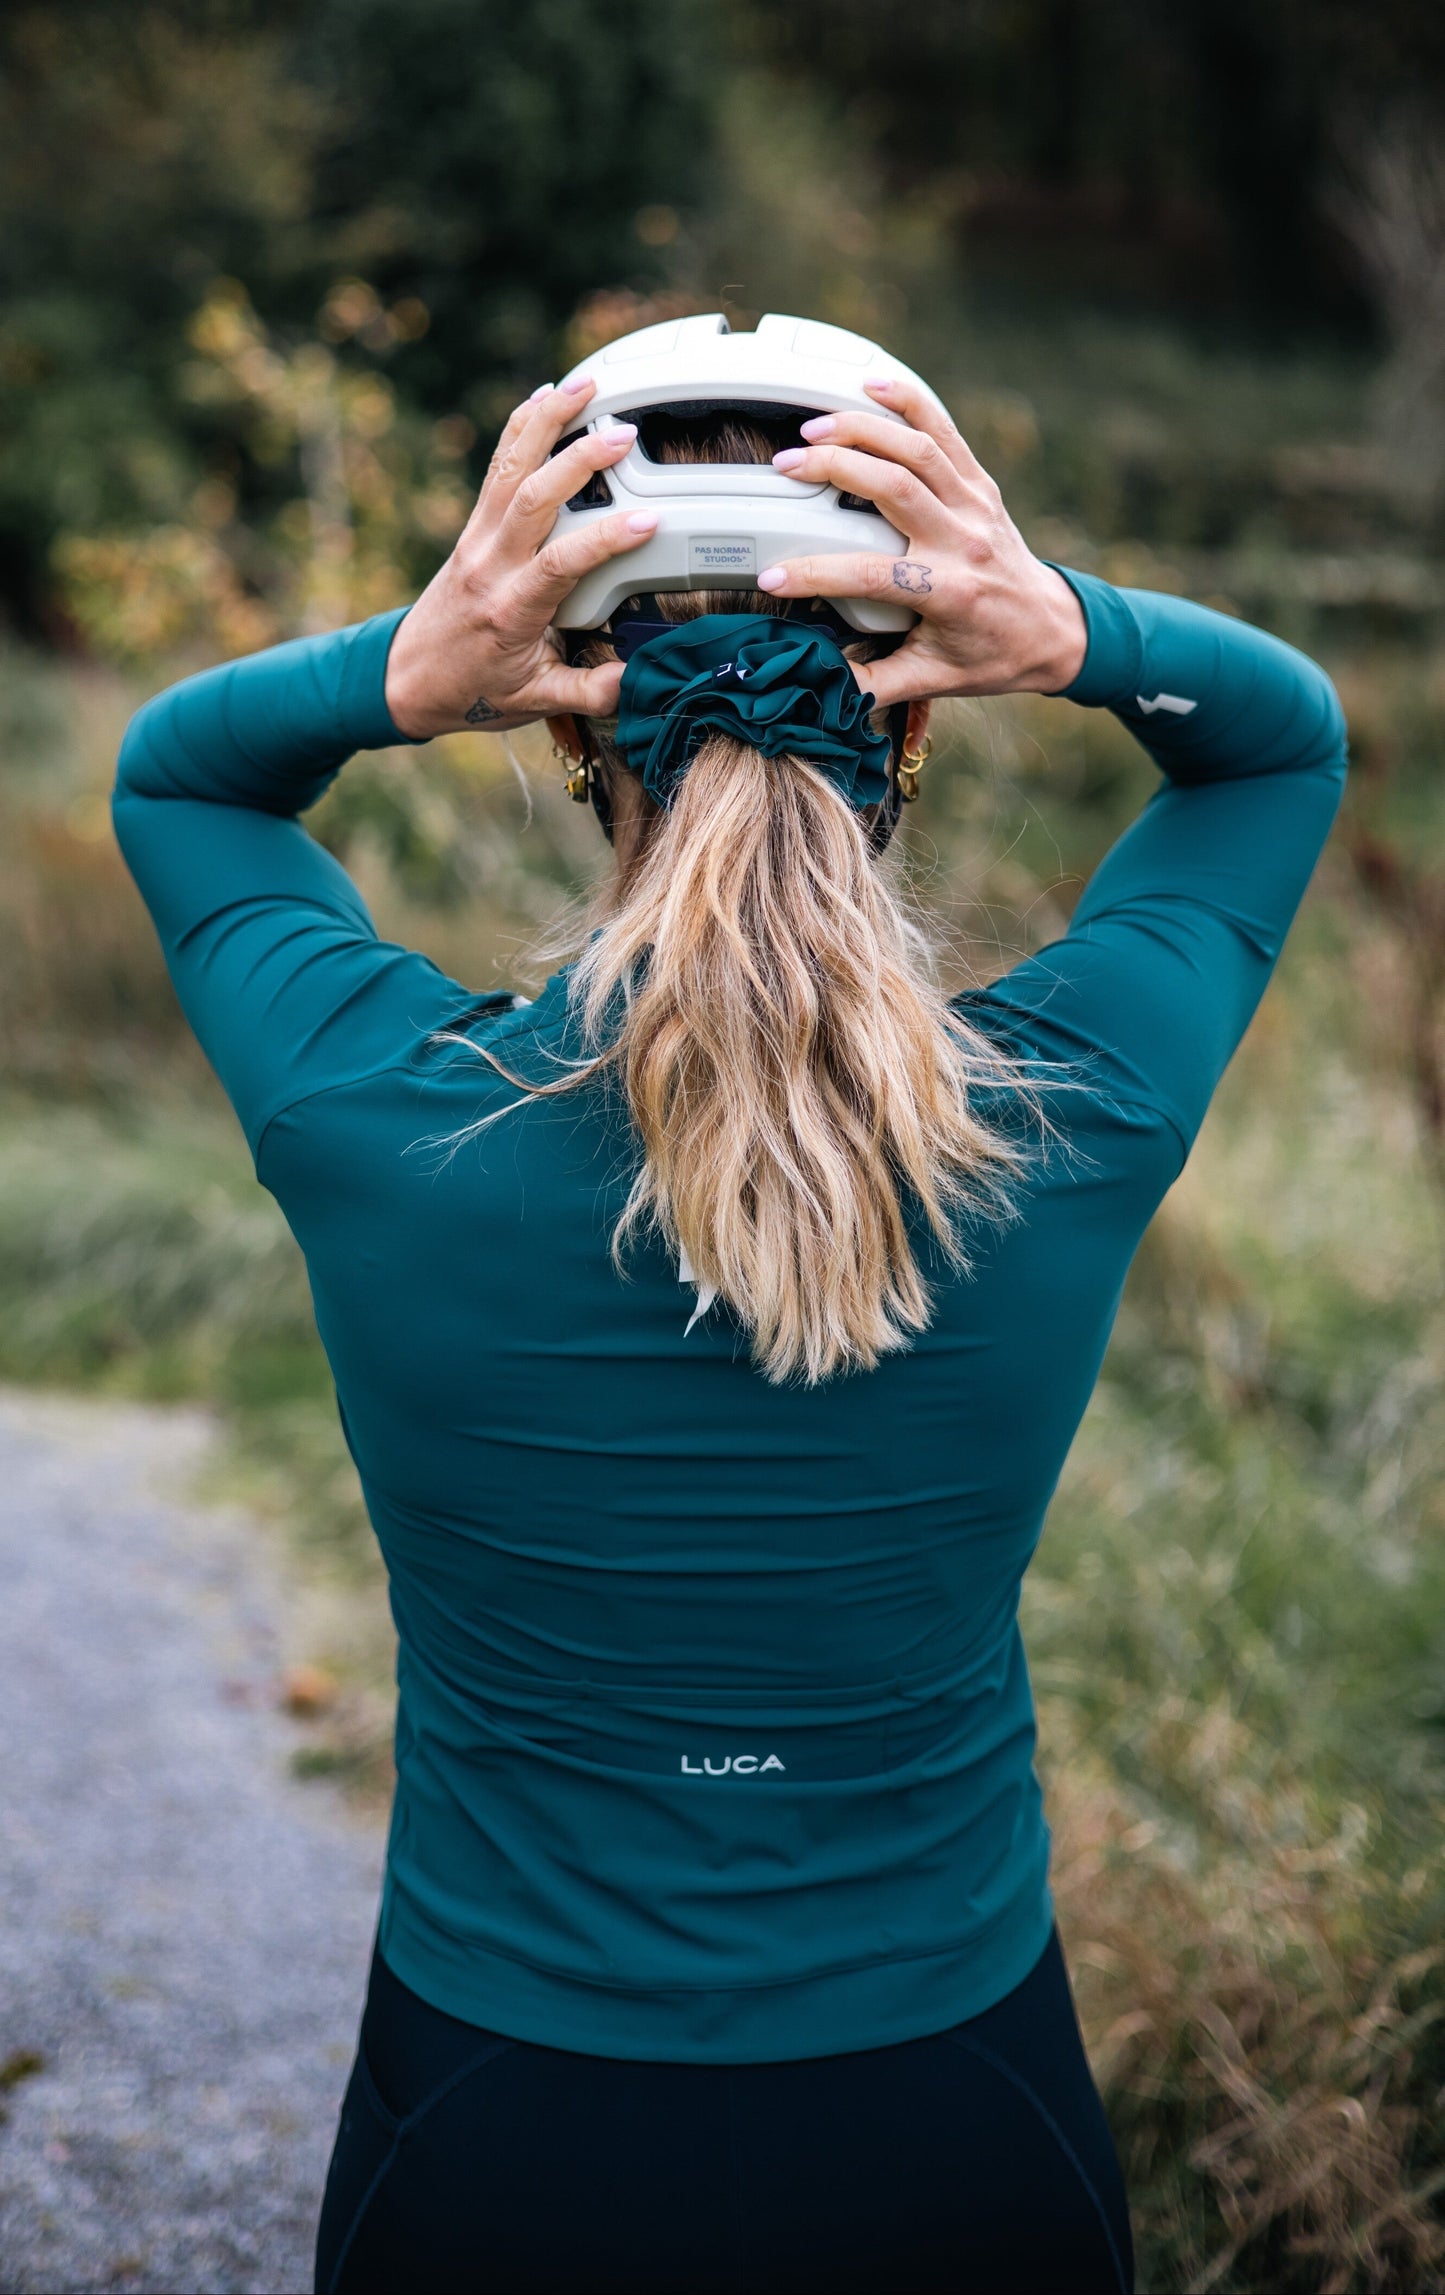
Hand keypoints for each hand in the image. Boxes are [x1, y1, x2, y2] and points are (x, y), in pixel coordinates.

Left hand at [383, 378, 657, 737]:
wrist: (408, 678)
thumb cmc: (473, 690)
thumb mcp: (534, 702)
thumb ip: (590, 692)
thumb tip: (641, 682)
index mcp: (510, 610)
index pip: (561, 564)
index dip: (604, 540)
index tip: (648, 523)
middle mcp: (490, 564)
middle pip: (532, 497)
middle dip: (578, 459)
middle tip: (624, 434)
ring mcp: (478, 538)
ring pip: (510, 466)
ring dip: (547, 419)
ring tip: (586, 385)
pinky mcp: (474, 525)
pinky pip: (498, 465)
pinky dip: (521, 425)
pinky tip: (546, 394)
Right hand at [757, 378, 1086, 705]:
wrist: (1052, 629)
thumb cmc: (991, 656)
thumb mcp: (932, 679)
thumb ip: (874, 684)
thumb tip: (818, 684)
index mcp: (951, 593)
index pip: (872, 574)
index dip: (817, 574)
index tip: (773, 578)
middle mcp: (965, 541)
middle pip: (894, 487)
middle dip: (835, 468)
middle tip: (786, 468)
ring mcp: (976, 505)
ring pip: (918, 448)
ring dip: (863, 429)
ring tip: (813, 428)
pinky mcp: (981, 484)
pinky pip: (945, 431)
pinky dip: (908, 401)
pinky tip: (869, 385)